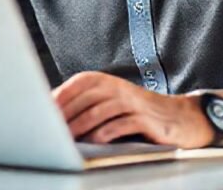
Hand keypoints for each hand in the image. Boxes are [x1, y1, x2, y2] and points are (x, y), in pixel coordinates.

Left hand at [52, 71, 212, 147]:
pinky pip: (121, 124)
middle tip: (50, 129)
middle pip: (86, 97)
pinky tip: (94, 142)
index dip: (60, 96)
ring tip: (67, 138)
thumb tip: (51, 115)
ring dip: (81, 125)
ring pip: (100, 110)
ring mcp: (132, 102)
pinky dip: (105, 133)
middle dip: (66, 114)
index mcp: (107, 81)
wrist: (180, 118)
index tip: (42, 111)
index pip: (78, 83)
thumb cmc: (137, 113)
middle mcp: (118, 87)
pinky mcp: (146, 119)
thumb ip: (86, 105)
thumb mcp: (111, 103)